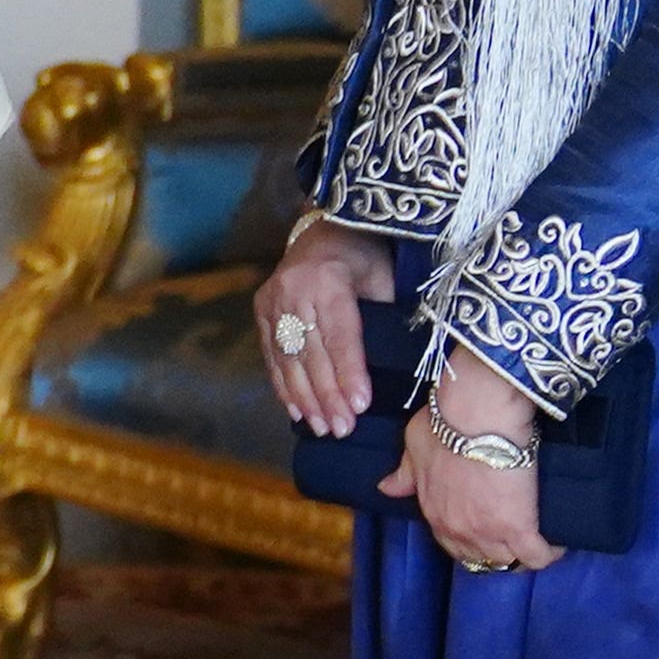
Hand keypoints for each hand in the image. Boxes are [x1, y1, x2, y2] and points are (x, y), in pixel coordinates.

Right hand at [255, 221, 396, 434]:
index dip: (349, 372)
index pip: (339, 335)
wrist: (325, 229)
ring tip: (322, 428)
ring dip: (305, 397)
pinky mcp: (261, 310)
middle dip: (328, 395)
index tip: (360, 407)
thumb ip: (385, 319)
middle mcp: (293, 289)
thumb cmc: (366, 258)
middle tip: (343, 429)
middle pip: (311, 352)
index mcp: (328, 278)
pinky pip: (271, 354)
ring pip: (288, 357)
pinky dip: (283, 385)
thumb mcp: (385, 279)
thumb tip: (397, 370)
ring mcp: (272, 300)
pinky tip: (296, 411)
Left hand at [387, 342, 560, 573]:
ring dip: (523, 554)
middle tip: (516, 537)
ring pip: (509, 562)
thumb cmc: (445, 423)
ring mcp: (488, 533)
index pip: (451, 543)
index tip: (487, 531)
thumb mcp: (414, 446)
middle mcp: (457, 530)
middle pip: (480, 559)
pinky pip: (538, 556)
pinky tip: (557, 540)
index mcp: (434, 512)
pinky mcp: (519, 529)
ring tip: (540, 540)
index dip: (471, 541)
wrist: (476, 415)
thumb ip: (405, 473)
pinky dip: (550, 551)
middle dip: (496, 552)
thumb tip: (387, 488)